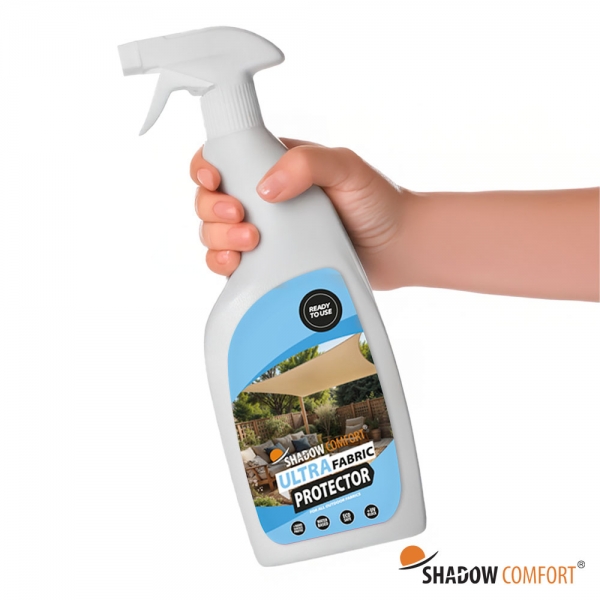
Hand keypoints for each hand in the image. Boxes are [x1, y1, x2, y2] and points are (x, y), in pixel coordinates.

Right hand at [191, 138, 407, 288]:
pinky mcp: (269, 265)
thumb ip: (308, 164)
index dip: (206, 167)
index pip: (225, 158)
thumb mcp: (347, 168)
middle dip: (212, 210)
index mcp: (276, 166)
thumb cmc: (378, 203)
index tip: (213, 180)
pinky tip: (237, 266)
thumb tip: (265, 187)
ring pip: (216, 234)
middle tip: (239, 218)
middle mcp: (265, 200)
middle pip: (211, 200)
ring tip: (249, 245)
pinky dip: (224, 265)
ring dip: (218, 239)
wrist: (398, 249)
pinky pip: (232, 265)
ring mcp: (266, 235)